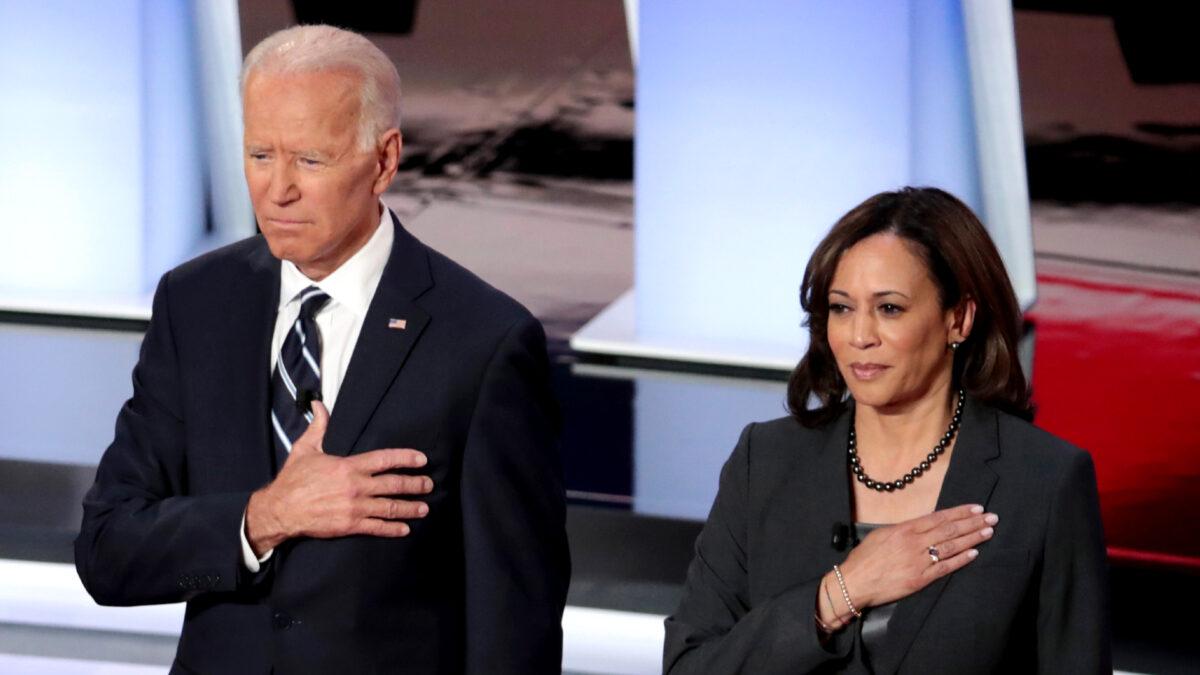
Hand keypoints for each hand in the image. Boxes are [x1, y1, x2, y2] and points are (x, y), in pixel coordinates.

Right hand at [245, 402, 432, 555]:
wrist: (279, 510)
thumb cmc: (292, 480)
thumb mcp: (305, 449)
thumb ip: (318, 427)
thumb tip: (319, 405)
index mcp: (348, 466)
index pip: (385, 459)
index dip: (406, 458)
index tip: (422, 460)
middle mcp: (355, 486)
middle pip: (394, 484)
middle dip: (415, 484)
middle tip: (429, 484)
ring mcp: (354, 507)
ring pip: (390, 507)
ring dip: (410, 508)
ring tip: (424, 508)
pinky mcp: (349, 525)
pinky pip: (376, 527)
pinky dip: (393, 528)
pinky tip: (405, 528)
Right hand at [837, 504, 997, 609]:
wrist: (855, 581)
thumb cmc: (865, 557)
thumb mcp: (882, 534)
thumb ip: (904, 529)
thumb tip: (922, 525)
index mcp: (905, 528)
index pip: (939, 517)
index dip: (960, 512)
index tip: (976, 508)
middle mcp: (915, 542)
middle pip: (950, 530)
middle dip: (973, 523)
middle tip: (991, 517)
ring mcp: (919, 561)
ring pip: (951, 546)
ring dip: (972, 539)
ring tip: (988, 532)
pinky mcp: (921, 578)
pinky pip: (945, 567)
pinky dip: (961, 560)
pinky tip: (974, 554)